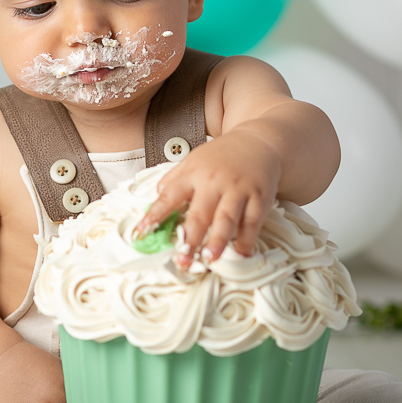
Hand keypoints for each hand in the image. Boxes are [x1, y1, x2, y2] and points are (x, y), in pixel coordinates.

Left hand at [135, 131, 280, 268]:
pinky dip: (246, 240)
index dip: (155, 215)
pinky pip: (252, 222)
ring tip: (210, 259)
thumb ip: (174, 178)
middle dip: (190, 239)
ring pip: (227, 219)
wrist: (258, 142)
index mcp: (194, 173)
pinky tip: (240, 253)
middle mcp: (214, 182)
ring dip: (218, 241)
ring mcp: (238, 190)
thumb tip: (156, 196)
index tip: (142, 233)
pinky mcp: (259, 197)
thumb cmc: (222, 156)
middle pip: (200, 214)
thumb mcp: (194, 160)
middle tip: (182, 260)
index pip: (170, 196)